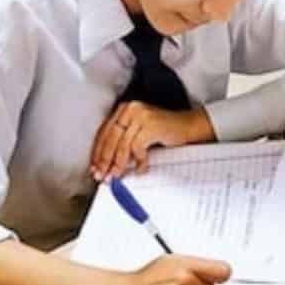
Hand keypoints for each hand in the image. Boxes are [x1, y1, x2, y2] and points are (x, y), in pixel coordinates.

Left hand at [89, 100, 214, 179]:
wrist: (189, 125)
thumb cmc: (164, 130)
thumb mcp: (138, 132)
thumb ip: (122, 142)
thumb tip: (105, 163)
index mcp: (124, 109)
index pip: (104, 133)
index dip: (98, 153)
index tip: (95, 167)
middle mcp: (130, 109)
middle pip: (110, 139)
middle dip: (105, 161)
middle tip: (103, 175)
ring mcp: (140, 115)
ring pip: (122, 145)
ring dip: (119, 164)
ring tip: (118, 175)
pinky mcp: (150, 124)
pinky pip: (137, 147)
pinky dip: (138, 160)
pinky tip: (140, 167)